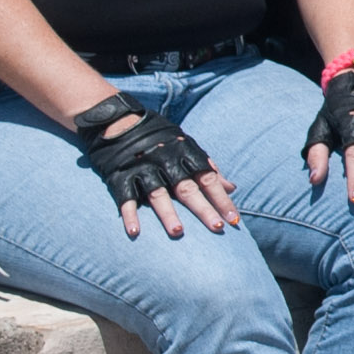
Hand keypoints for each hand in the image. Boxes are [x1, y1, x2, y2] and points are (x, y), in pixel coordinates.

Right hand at [71, 95, 237, 239]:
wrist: (119, 121)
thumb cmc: (161, 139)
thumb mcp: (187, 145)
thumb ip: (208, 167)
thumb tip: (232, 188)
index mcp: (185, 152)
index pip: (208, 179)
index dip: (222, 199)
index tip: (235, 219)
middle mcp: (166, 161)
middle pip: (187, 189)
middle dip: (203, 209)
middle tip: (217, 228)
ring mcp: (142, 169)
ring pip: (158, 195)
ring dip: (168, 215)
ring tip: (178, 232)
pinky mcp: (120, 177)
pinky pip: (126, 198)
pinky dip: (130, 215)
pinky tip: (135, 232)